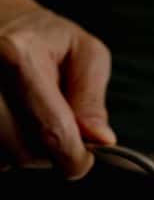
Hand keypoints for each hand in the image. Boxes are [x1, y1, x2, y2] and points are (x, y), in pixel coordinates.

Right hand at [0, 0, 114, 178]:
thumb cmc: (45, 38)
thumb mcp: (84, 54)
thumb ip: (92, 99)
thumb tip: (99, 139)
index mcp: (16, 55)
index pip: (52, 129)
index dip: (74, 157)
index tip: (81, 161)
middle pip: (24, 151)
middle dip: (48, 152)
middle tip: (55, 127)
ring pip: (4, 158)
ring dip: (24, 150)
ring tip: (29, 117)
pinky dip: (5, 148)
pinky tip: (10, 122)